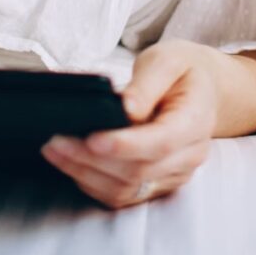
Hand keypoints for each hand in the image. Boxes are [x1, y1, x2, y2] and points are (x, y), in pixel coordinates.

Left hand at [41, 39, 221, 208]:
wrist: (200, 88)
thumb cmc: (181, 71)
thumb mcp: (166, 60)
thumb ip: (147, 83)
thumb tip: (127, 108)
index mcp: (196, 120)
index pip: (161, 142)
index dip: (125, 145)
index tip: (91, 139)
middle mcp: (189, 154)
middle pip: (139, 170)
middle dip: (92, 159)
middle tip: (55, 141)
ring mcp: (175, 173)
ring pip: (128, 188)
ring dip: (86, 174)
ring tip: (54, 151)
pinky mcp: (158, 183)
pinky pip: (124, 194)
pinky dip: (93, 183)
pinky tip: (71, 164)